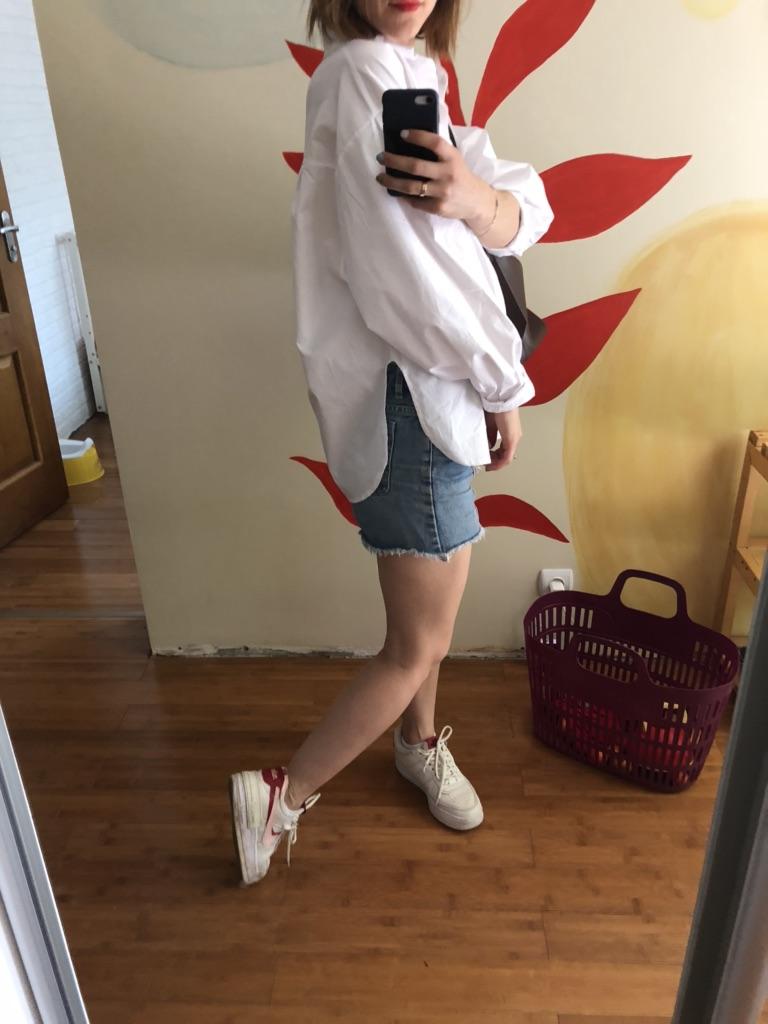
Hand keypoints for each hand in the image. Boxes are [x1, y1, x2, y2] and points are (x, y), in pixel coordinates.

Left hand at [375, 128, 495, 225]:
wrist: (478, 202)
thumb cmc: (461, 176)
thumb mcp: (455, 159)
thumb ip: (439, 152)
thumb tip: (409, 144)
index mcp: (453, 157)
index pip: (434, 142)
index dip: (417, 136)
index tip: (402, 134)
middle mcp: (448, 174)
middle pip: (415, 166)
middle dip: (394, 161)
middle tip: (381, 157)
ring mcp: (443, 192)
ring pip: (411, 187)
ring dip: (392, 182)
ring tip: (380, 177)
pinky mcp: (439, 208)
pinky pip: (416, 201)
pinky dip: (405, 196)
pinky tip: (397, 191)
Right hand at [483, 409, 521, 471]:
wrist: (500, 400)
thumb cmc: (495, 408)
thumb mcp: (490, 425)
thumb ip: (490, 436)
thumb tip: (489, 446)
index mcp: (510, 433)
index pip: (505, 451)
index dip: (496, 457)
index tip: (487, 459)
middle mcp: (515, 438)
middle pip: (507, 456)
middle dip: (495, 462)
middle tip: (486, 464)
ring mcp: (514, 439)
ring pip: (507, 458)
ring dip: (497, 463)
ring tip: (487, 465)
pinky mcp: (512, 440)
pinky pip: (507, 457)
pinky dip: (499, 463)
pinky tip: (491, 465)